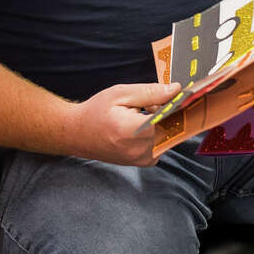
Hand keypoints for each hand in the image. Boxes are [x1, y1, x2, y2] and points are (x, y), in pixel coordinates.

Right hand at [63, 82, 181, 165]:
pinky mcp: (143, 163)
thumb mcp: (120, 94)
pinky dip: (157, 133)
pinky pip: (161, 144)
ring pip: (168, 136)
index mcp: (133, 131)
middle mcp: (139, 150)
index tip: (177, 94)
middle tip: (150, 104)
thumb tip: (175, 90)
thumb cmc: (96, 112)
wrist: (76, 134)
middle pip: (171, 127)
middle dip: (167, 113)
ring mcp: (142, 159)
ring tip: (141, 114)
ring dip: (162, 124)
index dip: (173, 104)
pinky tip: (141, 126)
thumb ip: (150, 92)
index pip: (169, 117)